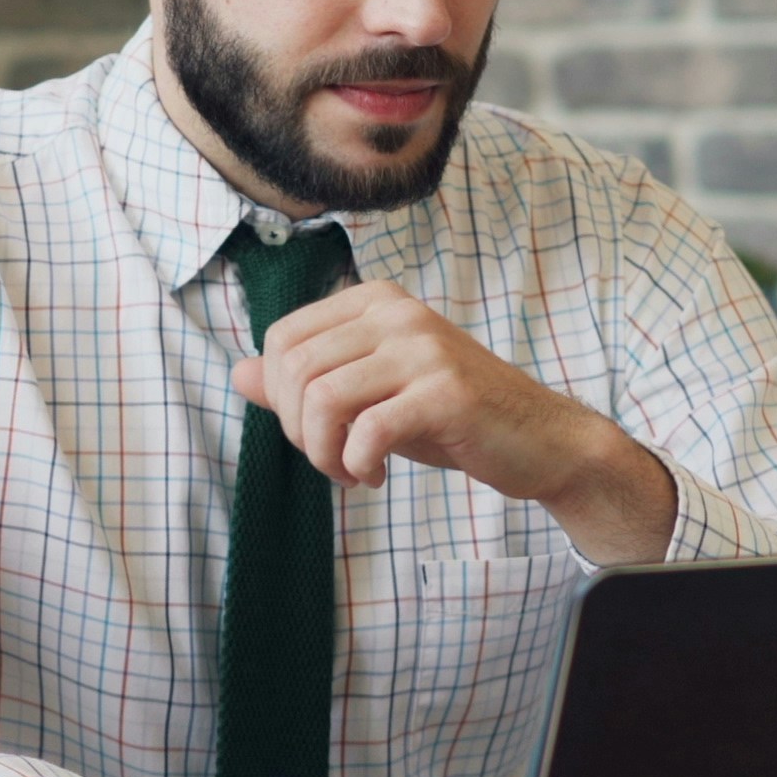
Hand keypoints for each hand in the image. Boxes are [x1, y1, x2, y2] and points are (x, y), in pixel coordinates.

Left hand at [228, 282, 676, 560]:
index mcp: (374, 301)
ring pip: (322, 399)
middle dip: (298, 430)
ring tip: (352, 471)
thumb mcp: (370, 394)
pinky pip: (367, 429)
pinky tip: (376, 476)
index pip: (281, 339)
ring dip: (324, 453)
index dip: (281, 398)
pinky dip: (357, 464)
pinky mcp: (445, 391)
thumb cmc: (450, 417)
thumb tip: (237, 375)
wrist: (539, 441)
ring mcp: (423, 348)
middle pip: (294, 369)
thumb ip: (306, 383)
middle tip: (331, 459)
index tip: (314, 433)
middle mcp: (396, 312)